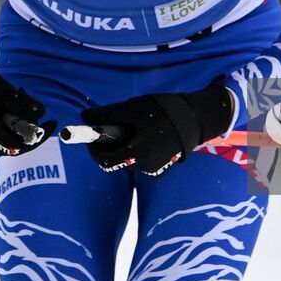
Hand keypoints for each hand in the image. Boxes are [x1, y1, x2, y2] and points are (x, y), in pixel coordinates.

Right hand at [0, 49, 54, 156]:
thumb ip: (23, 103)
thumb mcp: (4, 91)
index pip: (20, 145)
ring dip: (22, 124)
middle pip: (18, 144)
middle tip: (34, 106)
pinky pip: (4, 139)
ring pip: (12, 141)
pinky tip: (11, 109)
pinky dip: (13, 127)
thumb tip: (43, 113)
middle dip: (30, 126)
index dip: (39, 136)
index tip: (52, 122)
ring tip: (20, 99)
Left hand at [80, 84, 234, 175]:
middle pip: (115, 161)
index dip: (93, 147)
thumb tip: (84, 117)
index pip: (103, 158)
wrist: (195, 119)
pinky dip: (137, 153)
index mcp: (136, 150)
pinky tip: (147, 138)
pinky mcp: (161, 172)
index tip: (91, 135)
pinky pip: (140, 164)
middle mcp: (143, 165)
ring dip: (123, 149)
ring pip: (127, 162)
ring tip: (133, 131)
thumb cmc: (162, 110)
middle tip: (109, 132)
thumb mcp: (134, 108)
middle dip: (108, 148)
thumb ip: (107, 114)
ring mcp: (153, 171)